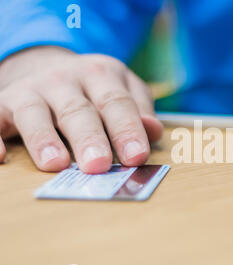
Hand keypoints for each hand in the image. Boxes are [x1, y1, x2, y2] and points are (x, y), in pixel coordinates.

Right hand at [0, 46, 162, 172]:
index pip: (116, 103)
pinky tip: (0, 157)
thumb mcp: (123, 90)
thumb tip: (153, 130)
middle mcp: (64, 80)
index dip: (127, 129)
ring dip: (44, 139)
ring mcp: (32, 91)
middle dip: (89, 138)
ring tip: (56, 164)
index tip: (136, 156)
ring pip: (35, 113)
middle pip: (78, 110)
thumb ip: (139, 110)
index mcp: (101, 75)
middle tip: (99, 165)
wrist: (49, 68)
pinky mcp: (4, 103)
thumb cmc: (95, 90)